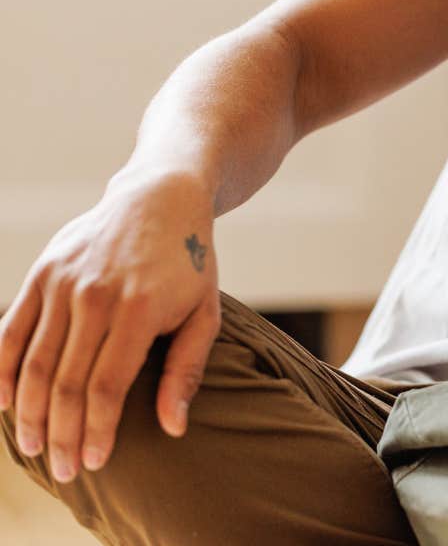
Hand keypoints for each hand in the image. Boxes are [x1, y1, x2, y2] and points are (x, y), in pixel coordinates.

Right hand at [0, 172, 220, 481]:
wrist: (160, 198)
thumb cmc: (189, 263)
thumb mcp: (206, 312)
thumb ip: (186, 370)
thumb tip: (173, 428)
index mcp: (139, 310)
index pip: (107, 387)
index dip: (97, 430)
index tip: (95, 463)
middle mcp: (95, 297)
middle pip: (65, 384)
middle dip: (61, 434)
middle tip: (64, 471)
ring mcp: (62, 284)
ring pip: (32, 364)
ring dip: (28, 413)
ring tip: (33, 448)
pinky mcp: (40, 275)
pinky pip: (9, 331)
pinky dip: (0, 371)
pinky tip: (3, 403)